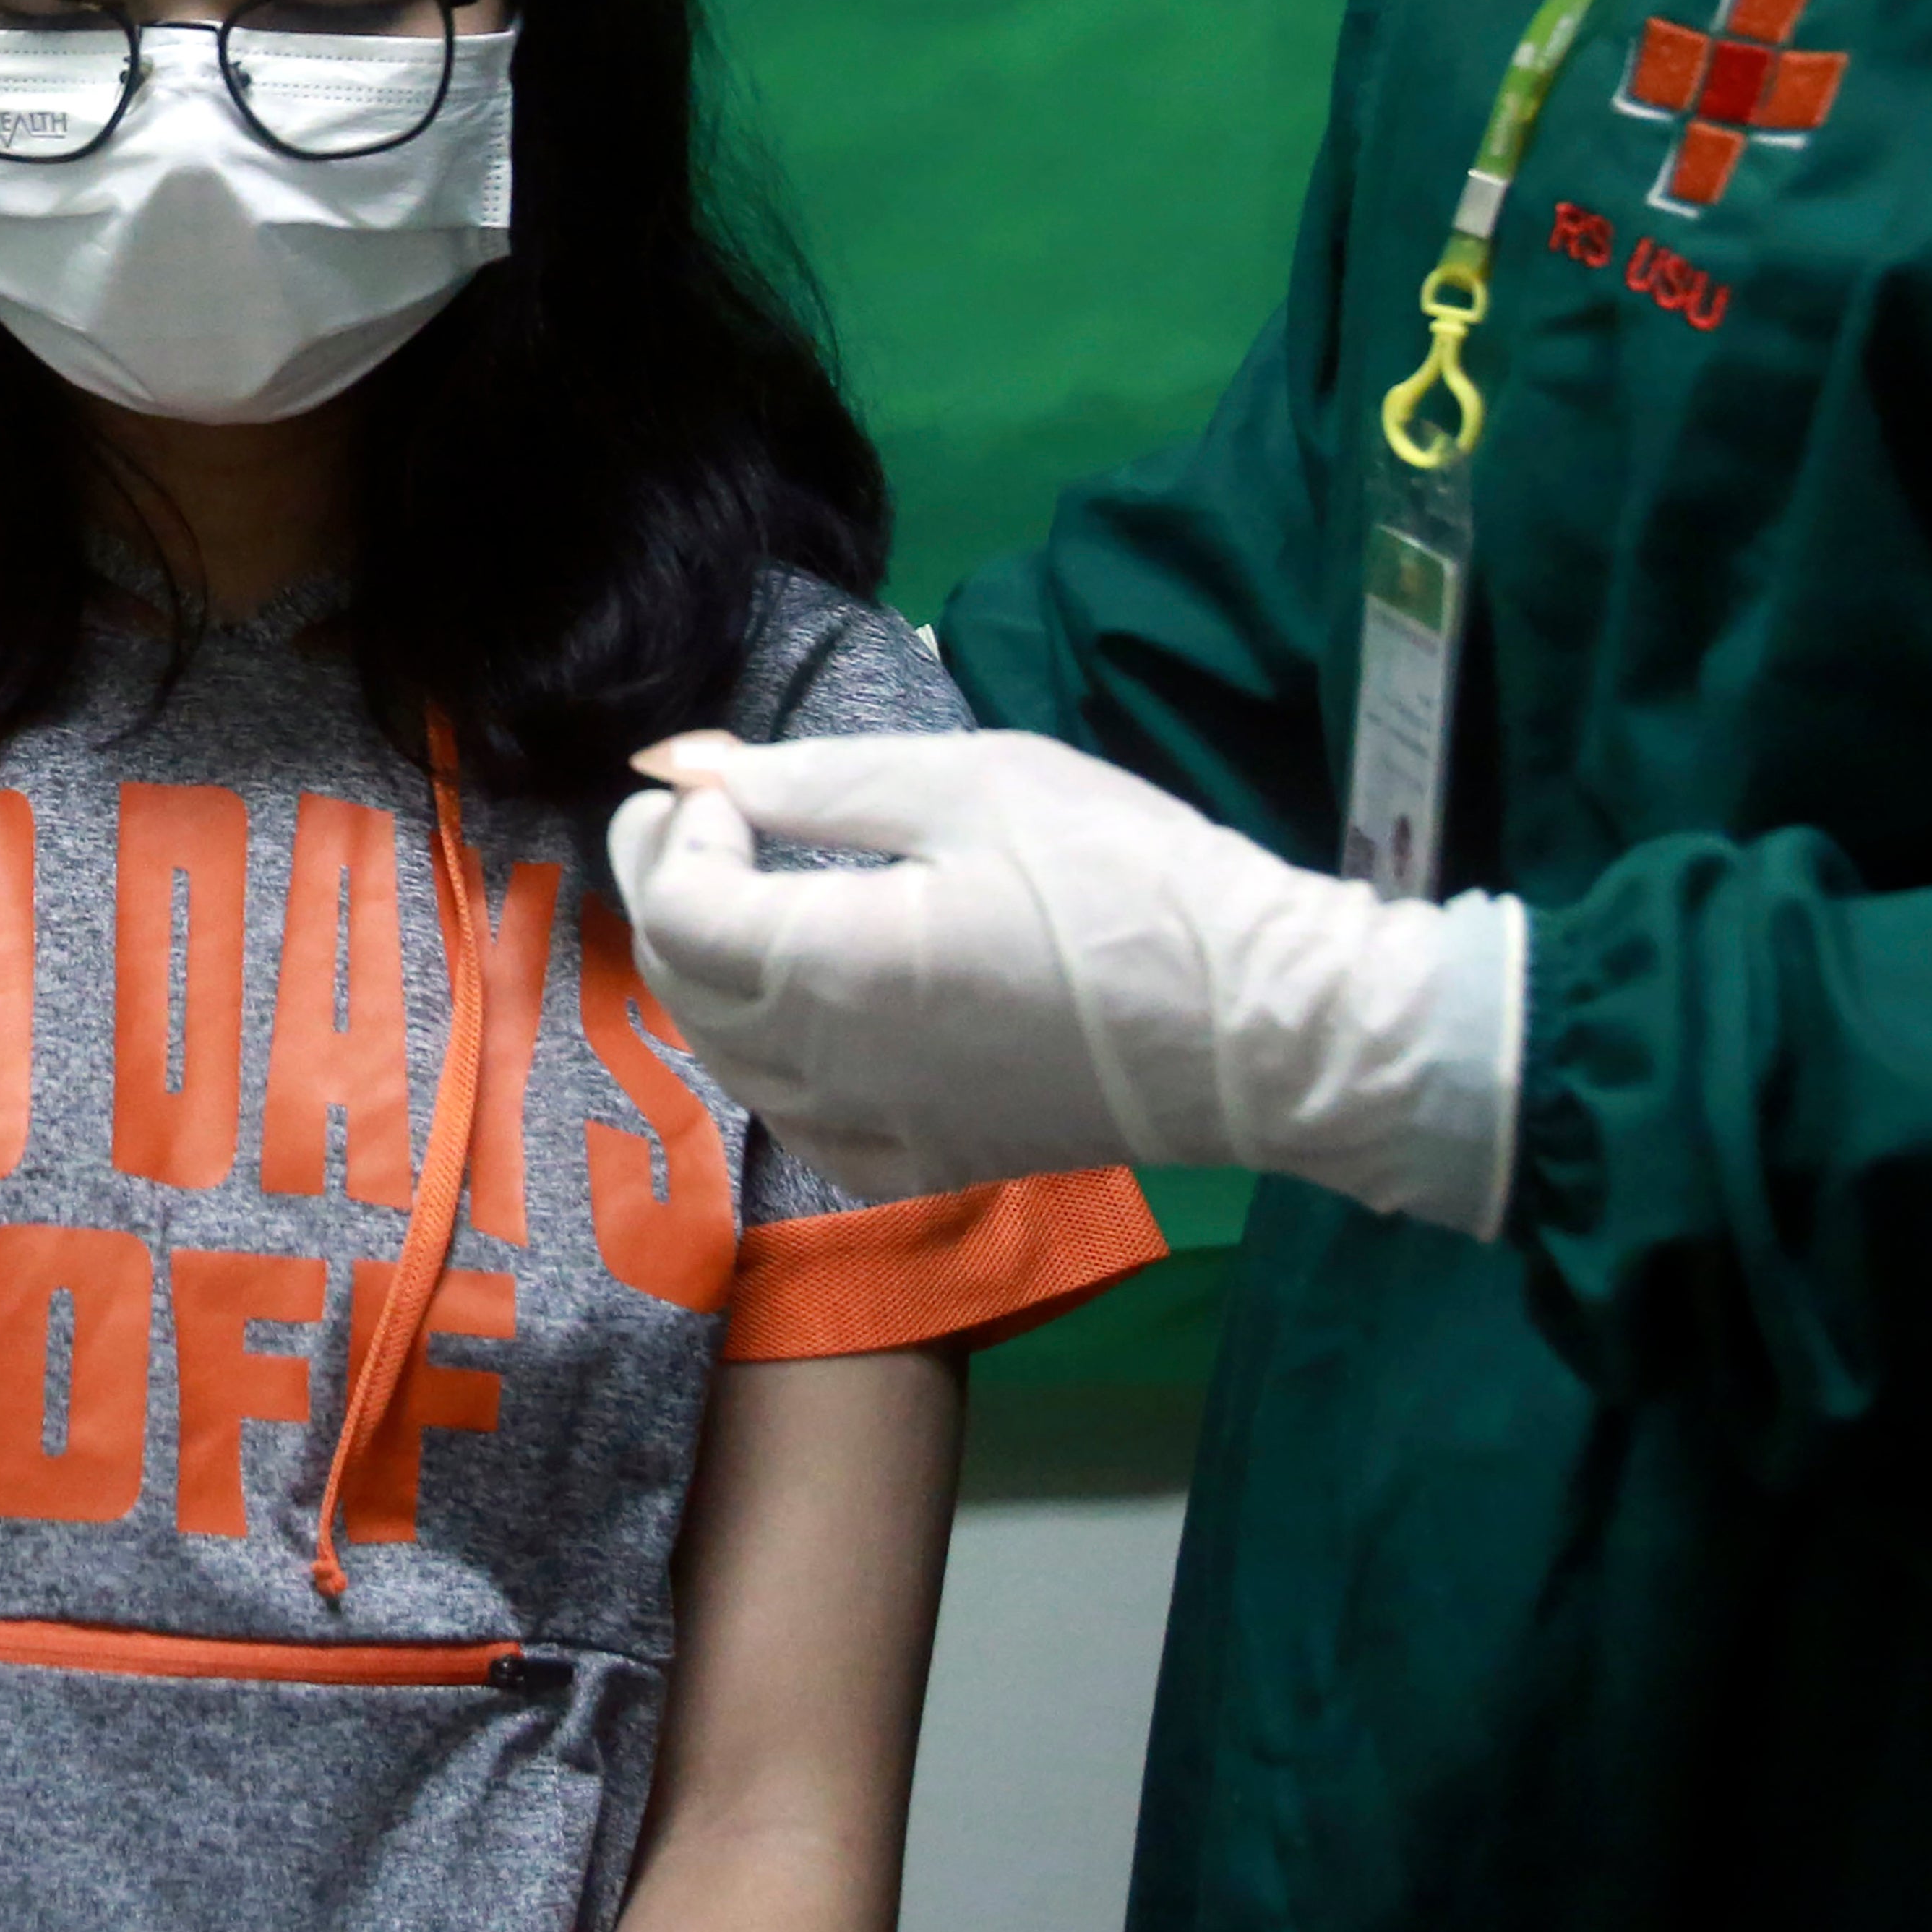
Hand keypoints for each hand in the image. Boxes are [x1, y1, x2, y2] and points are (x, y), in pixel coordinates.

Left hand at [605, 729, 1521, 1236]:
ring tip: (753, 896)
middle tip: (712, 821)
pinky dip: (771, 1062)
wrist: (1262, 1024)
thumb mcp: (968, 784)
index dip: (673, 835)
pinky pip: (800, 1125)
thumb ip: (813, 780)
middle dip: (670, 892)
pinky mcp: (929, 1165)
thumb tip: (692, 766)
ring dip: (710, 974)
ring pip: (728, 1060)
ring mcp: (876, 1132)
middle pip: (681, 986)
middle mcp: (829, 1069)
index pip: (677, 909)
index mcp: (830, 968)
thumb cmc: (1124, 877)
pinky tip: (806, 1014)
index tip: (723, 785)